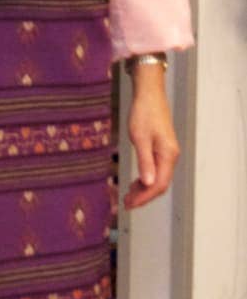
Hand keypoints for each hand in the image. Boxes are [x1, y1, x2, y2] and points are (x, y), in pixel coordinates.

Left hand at [123, 66, 179, 209]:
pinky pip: (157, 170)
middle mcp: (171, 156)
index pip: (159, 184)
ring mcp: (168, 153)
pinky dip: (146, 178)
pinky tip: (136, 182)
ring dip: (144, 189)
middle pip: (160, 184)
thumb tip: (148, 183)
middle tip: (126, 203)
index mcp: (168, 155)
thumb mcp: (140, 138)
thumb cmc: (143, 113)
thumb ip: (145, 161)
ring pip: (159, 178)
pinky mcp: (163, 149)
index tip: (129, 203)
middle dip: (144, 196)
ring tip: (128, 195)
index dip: (144, 197)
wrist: (149, 95)